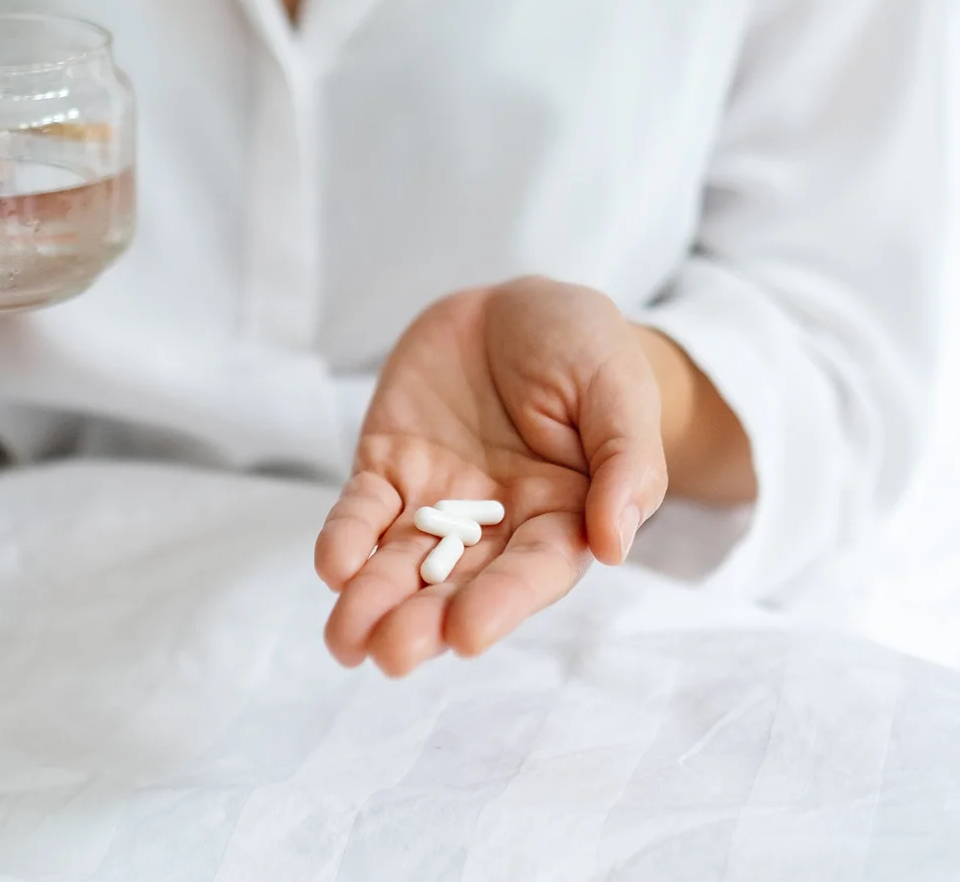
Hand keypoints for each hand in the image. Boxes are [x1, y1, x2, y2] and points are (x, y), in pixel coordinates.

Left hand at [316, 277, 670, 675]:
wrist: (518, 306)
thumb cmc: (585, 349)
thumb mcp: (621, 389)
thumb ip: (627, 463)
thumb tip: (617, 545)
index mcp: (563, 516)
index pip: (533, 571)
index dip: (501, 604)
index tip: (467, 637)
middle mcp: (495, 525)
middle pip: (458, 584)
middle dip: (423, 621)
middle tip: (392, 654)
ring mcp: (436, 500)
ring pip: (401, 563)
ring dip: (372, 601)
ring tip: (345, 640)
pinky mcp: (388, 468)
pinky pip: (362, 511)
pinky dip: (345, 539)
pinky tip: (332, 566)